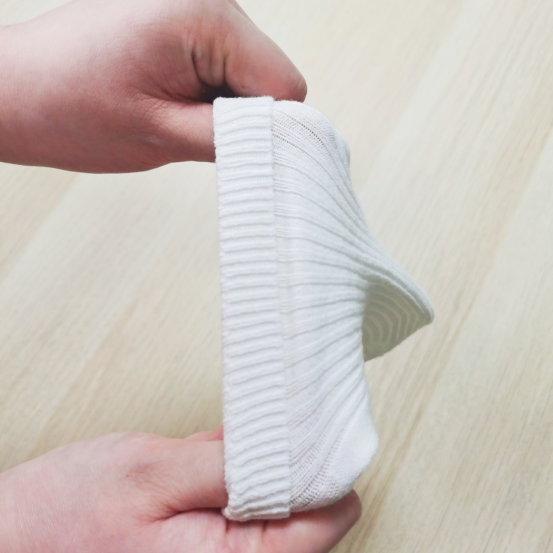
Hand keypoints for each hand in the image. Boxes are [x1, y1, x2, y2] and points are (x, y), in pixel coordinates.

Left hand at [0, 0, 306, 171]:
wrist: (16, 92)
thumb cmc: (68, 106)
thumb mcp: (162, 136)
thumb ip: (233, 139)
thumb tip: (284, 144)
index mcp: (204, 16)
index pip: (285, 84)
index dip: (268, 128)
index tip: (233, 148)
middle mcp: (207, 1)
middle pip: (270, 79)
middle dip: (241, 118)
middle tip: (187, 130)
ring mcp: (197, 10)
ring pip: (249, 79)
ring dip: (220, 110)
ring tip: (169, 113)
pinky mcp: (185, 26)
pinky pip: (225, 71)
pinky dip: (207, 98)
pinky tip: (168, 101)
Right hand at [0, 429, 360, 552]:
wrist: (13, 536)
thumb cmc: (64, 518)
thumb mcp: (149, 472)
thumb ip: (226, 463)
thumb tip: (292, 451)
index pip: (321, 524)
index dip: (325, 471)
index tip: (319, 433)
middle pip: (304, 512)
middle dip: (284, 464)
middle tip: (259, 430)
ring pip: (273, 502)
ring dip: (256, 465)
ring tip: (221, 447)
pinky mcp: (204, 539)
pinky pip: (242, 500)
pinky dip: (236, 471)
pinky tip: (209, 459)